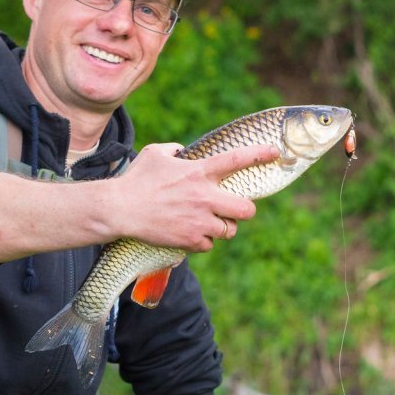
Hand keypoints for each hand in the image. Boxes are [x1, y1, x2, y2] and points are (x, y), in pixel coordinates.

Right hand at [112, 141, 279, 251]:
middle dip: (243, 210)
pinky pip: (208, 245)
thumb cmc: (136, 179)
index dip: (260, 154)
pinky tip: (189, 235)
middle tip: (233, 210)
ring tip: (207, 223)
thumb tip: (182, 151)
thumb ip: (173, 149)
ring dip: (221, 228)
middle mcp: (205, 196)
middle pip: (247, 209)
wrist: (120, 208)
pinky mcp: (189, 239)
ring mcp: (199, 220)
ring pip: (229, 230)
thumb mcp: (154, 154)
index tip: (275, 153)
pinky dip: (202, 242)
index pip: (237, 160)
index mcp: (199, 172)